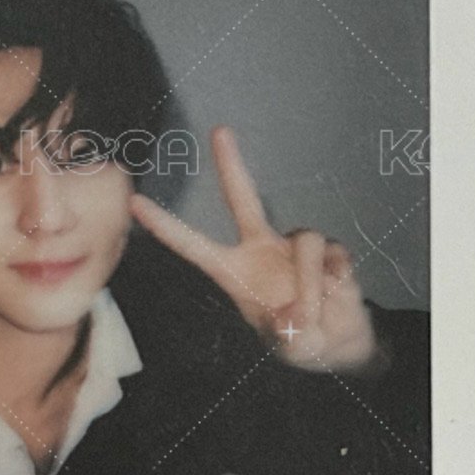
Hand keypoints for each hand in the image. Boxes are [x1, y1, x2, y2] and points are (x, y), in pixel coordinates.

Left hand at [128, 125, 379, 372]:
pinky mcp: (330, 249)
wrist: (338, 341)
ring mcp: (295, 245)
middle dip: (232, 165)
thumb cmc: (300, 339)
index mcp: (235, 271)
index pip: (193, 245)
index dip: (166, 226)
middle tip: (219, 130)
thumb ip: (291, 329)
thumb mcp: (290, 343)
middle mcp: (262, 249)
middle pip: (243, 199)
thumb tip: (298, 312)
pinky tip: (335, 300)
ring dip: (311, 286)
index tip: (135, 204)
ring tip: (313, 316)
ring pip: (304, 242)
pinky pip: (333, 257)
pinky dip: (335, 287)